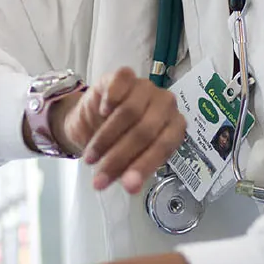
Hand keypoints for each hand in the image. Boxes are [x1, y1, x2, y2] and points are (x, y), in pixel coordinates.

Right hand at [62, 67, 185, 193]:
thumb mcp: (127, 160)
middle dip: (119, 158)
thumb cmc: (117, 141)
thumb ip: (132, 171)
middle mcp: (165, 105)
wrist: (93, 120)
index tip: (127, 186)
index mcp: (173, 127)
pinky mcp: (125, 75)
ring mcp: (146, 87)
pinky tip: (102, 112)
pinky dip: (112, 98)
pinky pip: (122, 82)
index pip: (164, 146)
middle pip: (145, 131)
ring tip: (90, 157)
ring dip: (106, 138)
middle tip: (100, 178)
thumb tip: (131, 187)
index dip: (145, 166)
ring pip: (130, 111)